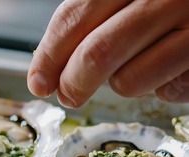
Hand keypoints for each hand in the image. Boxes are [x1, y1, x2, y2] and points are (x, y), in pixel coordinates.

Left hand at [27, 0, 188, 107]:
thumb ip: (88, 20)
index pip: (74, 16)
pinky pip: (168, 90)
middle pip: (96, 53)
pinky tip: (170, 67)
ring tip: (135, 67)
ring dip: (121, 84)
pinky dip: (160, 88)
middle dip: (73, 84)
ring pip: (129, 79)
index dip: (49, 56)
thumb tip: (45, 71)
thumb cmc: (165, 1)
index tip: (38, 82)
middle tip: (68, 96)